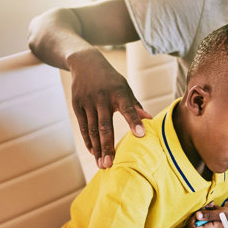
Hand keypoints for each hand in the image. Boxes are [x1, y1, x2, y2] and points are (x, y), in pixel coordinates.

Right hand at [68, 49, 150, 168]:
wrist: (85, 63)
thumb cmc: (111, 80)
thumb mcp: (125, 88)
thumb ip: (135, 106)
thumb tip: (150, 120)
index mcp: (118, 92)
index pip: (128, 109)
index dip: (134, 122)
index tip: (141, 135)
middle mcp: (102, 97)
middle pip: (105, 126)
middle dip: (108, 146)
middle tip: (110, 164)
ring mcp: (88, 101)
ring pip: (92, 130)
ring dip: (97, 148)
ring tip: (102, 164)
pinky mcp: (77, 105)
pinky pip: (83, 127)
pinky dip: (88, 141)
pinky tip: (93, 153)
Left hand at [188, 204, 227, 227]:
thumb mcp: (221, 214)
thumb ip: (208, 215)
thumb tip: (197, 215)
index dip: (192, 219)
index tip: (198, 211)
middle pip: (194, 221)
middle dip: (200, 211)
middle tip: (207, 206)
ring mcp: (208, 225)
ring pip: (199, 216)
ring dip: (204, 208)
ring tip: (212, 205)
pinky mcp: (209, 220)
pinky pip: (204, 214)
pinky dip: (207, 208)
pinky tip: (213, 206)